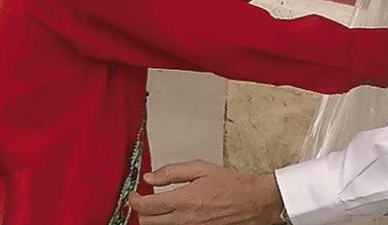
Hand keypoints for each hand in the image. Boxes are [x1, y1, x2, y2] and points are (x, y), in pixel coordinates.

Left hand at [128, 162, 282, 224]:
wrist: (253, 202)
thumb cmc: (231, 184)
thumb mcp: (201, 168)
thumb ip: (171, 172)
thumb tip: (150, 178)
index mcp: (183, 200)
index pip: (146, 206)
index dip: (134, 200)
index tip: (134, 195)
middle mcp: (184, 219)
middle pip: (148, 222)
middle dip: (141, 212)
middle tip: (144, 201)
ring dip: (155, 219)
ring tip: (159, 207)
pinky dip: (170, 223)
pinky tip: (174, 214)